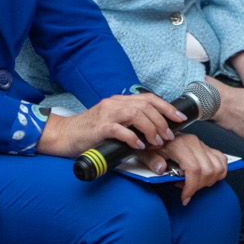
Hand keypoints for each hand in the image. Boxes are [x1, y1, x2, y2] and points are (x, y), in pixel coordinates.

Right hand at [36, 93, 185, 159]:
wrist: (64, 135)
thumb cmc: (89, 132)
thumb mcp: (114, 125)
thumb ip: (131, 126)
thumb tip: (154, 135)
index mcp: (119, 101)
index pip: (148, 98)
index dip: (167, 107)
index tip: (179, 118)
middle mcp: (114, 104)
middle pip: (146, 105)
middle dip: (162, 120)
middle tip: (168, 136)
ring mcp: (106, 114)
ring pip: (136, 114)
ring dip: (151, 128)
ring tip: (156, 141)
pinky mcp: (99, 128)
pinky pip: (119, 129)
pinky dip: (132, 137)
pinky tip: (138, 145)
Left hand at [139, 133, 232, 204]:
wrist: (159, 136)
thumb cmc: (154, 146)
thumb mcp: (146, 153)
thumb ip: (152, 161)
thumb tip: (161, 169)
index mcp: (179, 144)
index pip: (194, 169)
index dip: (191, 186)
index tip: (184, 197)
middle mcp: (193, 143)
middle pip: (207, 170)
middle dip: (198, 187)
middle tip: (186, 191)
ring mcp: (202, 144)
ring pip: (217, 167)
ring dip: (208, 181)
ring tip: (193, 183)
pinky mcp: (208, 147)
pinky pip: (221, 161)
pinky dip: (218, 172)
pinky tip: (205, 177)